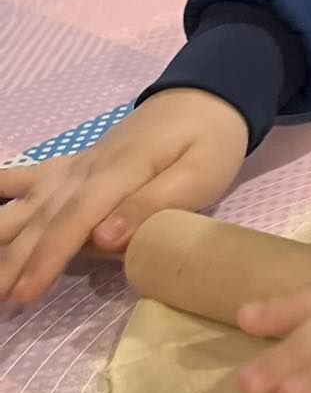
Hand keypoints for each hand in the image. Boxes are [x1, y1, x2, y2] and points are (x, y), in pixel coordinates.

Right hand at [0, 91, 247, 303]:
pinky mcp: (71, 168)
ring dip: (1, 237)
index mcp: (120, 172)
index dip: (49, 257)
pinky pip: (26, 179)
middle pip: (42, 219)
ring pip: (27, 205)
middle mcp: (86, 169)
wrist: (203, 99)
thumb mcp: (198, 175)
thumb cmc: (208, 142)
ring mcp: (74, 167)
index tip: (25, 293)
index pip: (76, 219)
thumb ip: (150, 206)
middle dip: (12, 261)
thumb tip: (105, 239)